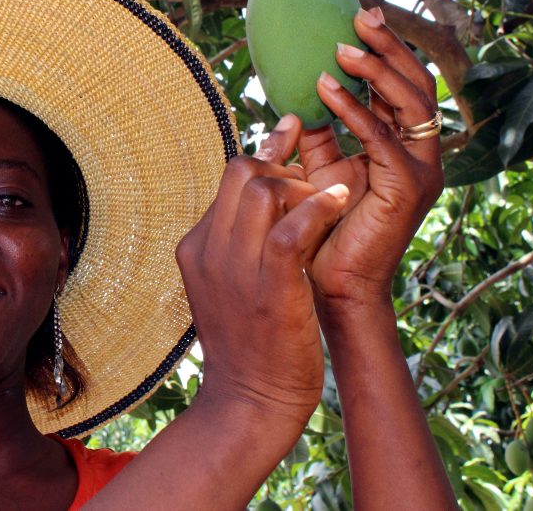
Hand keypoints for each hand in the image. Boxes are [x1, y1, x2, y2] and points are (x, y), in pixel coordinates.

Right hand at [176, 123, 347, 427]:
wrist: (249, 399)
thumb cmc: (249, 342)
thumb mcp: (227, 284)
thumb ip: (236, 241)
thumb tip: (263, 195)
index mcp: (194, 246)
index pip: (227, 179)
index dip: (263, 155)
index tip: (288, 132)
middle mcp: (207, 249)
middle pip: (241, 172)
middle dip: (283, 166)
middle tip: (312, 182)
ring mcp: (234, 267)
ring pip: (262, 190)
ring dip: (302, 187)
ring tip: (325, 202)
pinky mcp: (269, 285)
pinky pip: (292, 227)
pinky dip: (318, 207)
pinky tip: (338, 201)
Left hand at [298, 8, 443, 314]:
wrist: (328, 284)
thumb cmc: (321, 227)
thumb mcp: (318, 168)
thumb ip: (317, 133)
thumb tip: (298, 96)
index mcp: (402, 145)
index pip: (402, 86)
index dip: (386, 50)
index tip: (358, 17)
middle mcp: (420, 153)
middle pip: (416, 85)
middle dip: (390, 47)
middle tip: (361, 16)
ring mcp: (420, 171)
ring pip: (410, 104)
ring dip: (376, 71)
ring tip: (342, 49)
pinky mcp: (407, 190)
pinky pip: (384, 140)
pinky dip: (356, 113)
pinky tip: (326, 92)